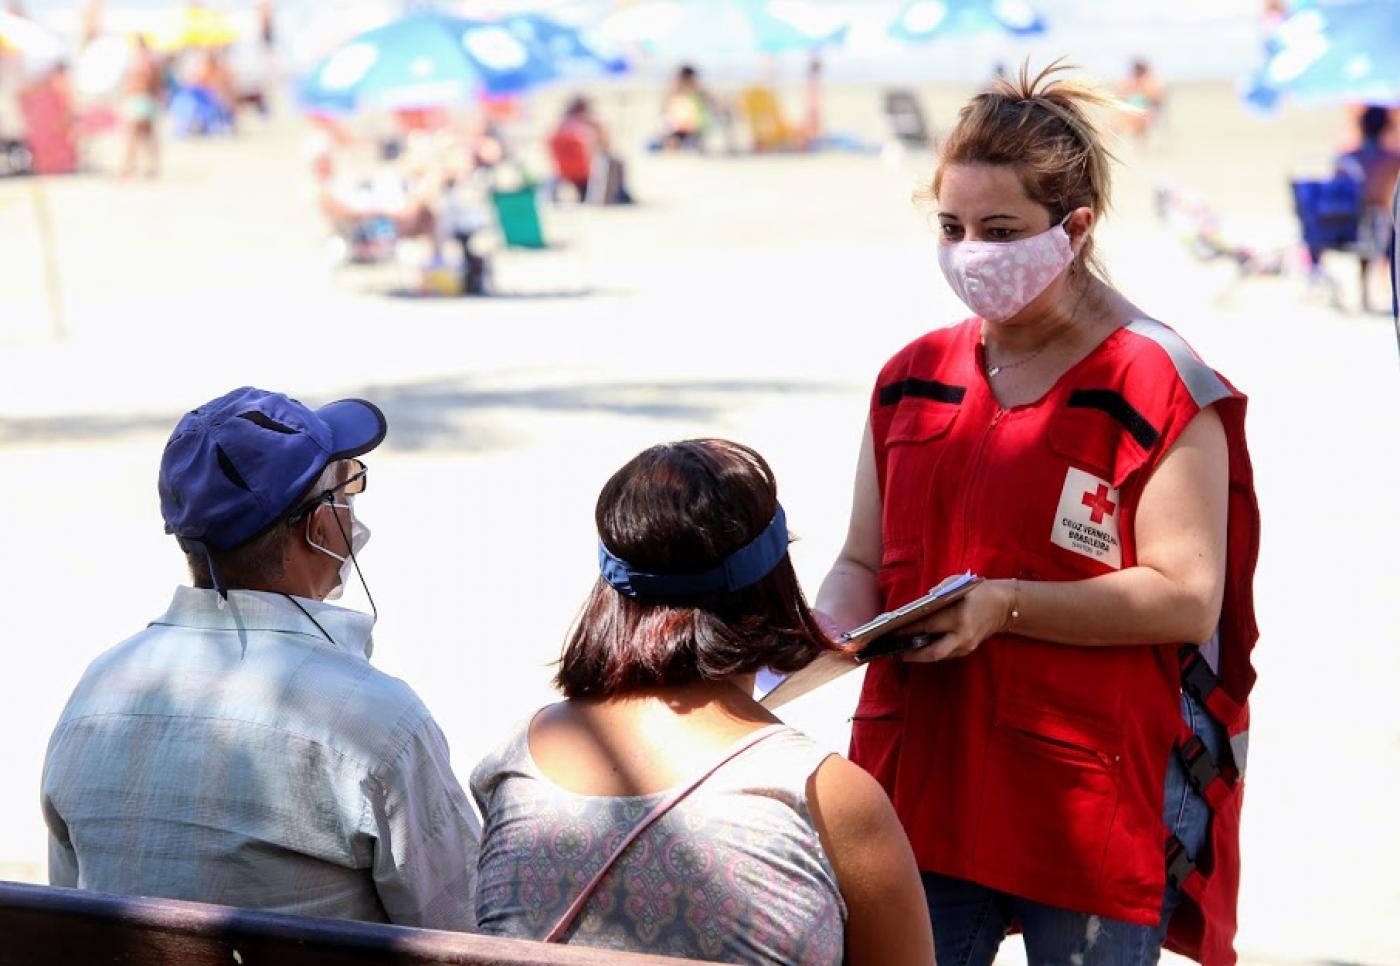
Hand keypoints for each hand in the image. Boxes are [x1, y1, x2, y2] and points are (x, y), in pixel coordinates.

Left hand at [899, 580, 1013, 662]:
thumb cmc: (978, 591)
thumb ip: (936, 594)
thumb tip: (916, 607)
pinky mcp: (967, 650)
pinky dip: (930, 652)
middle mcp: (962, 636)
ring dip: (919, 656)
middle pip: (932, 652)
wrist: (1005, 606)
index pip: (927, 626)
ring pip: (938, 657)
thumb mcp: (956, 585)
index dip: (907, 630)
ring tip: (901, 651)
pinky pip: (945, 654)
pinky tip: (917, 648)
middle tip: (895, 652)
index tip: (891, 632)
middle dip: (912, 655)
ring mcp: (966, 646)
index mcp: (959, 618)